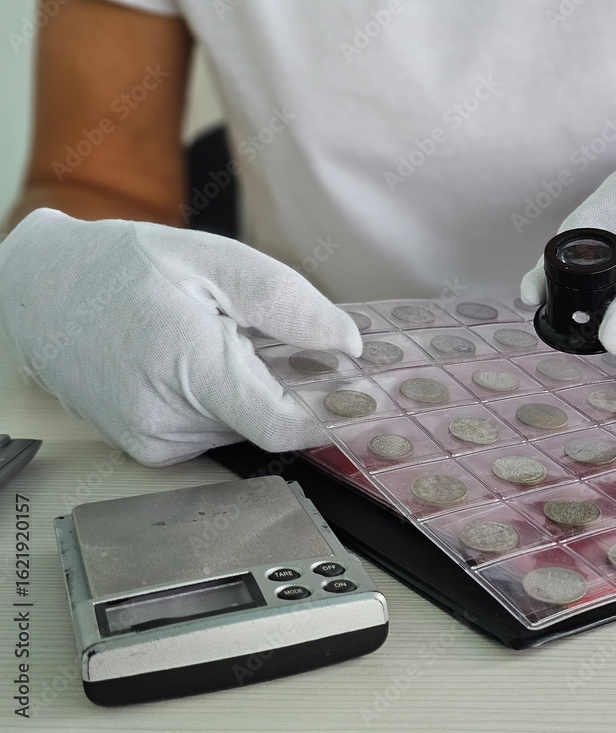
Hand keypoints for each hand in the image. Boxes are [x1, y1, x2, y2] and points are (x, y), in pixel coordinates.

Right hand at [0, 209, 361, 465]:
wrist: (42, 291)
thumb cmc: (126, 268)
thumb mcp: (217, 260)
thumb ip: (290, 304)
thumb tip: (349, 345)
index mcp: (189, 368)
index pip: (284, 425)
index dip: (332, 413)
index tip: (363, 396)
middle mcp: (167, 421)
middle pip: (270, 421)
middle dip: (288, 384)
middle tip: (266, 336)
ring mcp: (153, 441)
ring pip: (245, 426)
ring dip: (252, 389)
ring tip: (218, 340)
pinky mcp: (148, 448)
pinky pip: (215, 429)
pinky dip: (225, 399)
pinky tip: (198, 361)